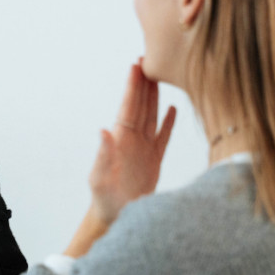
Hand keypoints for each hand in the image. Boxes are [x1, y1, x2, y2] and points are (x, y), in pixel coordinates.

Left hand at [87, 60, 176, 224]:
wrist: (116, 217)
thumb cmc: (103, 199)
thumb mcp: (100, 177)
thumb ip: (103, 154)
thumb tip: (103, 130)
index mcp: (120, 139)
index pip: (128, 106)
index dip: (133, 85)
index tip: (136, 64)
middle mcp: (132, 139)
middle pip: (141, 104)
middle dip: (144, 82)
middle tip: (149, 57)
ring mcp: (144, 148)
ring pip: (153, 115)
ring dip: (156, 95)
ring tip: (161, 75)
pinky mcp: (155, 160)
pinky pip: (164, 136)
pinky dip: (169, 122)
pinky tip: (174, 107)